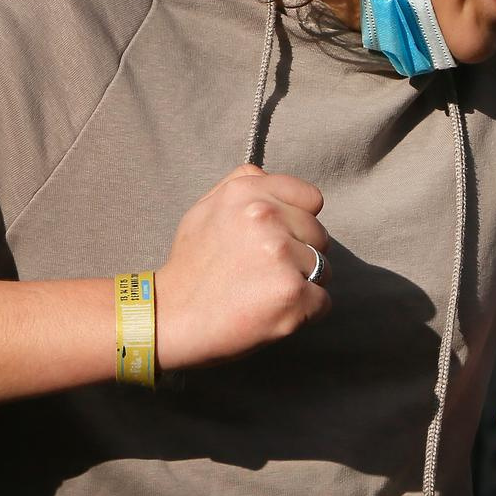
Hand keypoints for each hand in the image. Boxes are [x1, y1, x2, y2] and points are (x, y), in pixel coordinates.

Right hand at [152, 164, 332, 369]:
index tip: (278, 239)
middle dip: (300, 255)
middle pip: (320, 236)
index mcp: (246, 192)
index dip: (299, 222)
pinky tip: (270, 312)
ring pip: (323, 269)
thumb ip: (242, 184)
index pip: (312, 200)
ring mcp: (281, 256)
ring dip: (302, 284)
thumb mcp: (206, 208)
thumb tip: (271, 177)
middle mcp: (266, 218)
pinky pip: (323, 302)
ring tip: (263, 292)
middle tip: (262, 272)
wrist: (171, 318)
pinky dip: (304, 312)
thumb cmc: (191, 266)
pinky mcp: (292, 294)